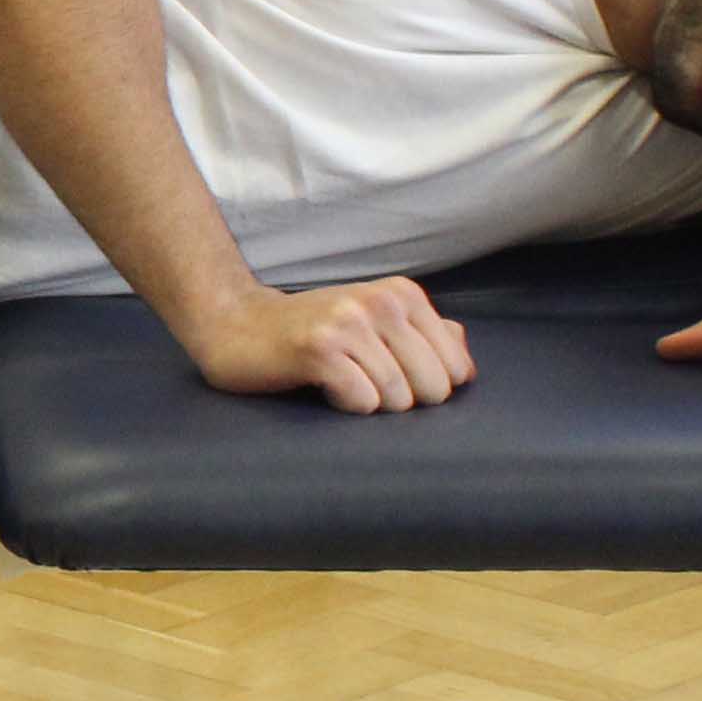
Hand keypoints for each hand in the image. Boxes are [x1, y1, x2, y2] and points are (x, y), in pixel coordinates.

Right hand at [192, 278, 474, 413]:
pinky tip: (323, 387)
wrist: (236, 325)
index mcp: (403, 295)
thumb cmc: (310, 332)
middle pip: (434, 388)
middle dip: (403, 401)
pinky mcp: (320, 349)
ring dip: (369, 403)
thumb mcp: (372, 322)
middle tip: (363, 383)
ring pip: (398, 399)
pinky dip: (345, 405)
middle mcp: (381, 303)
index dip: (428, 388)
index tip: (391, 377)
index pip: (457, 368)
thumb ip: (424, 336)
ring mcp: (349, 323)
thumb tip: (465, 365)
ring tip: (340, 382)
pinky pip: (362, 402)